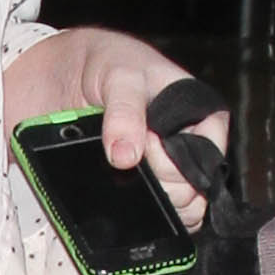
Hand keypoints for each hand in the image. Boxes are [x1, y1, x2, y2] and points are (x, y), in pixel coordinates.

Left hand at [4, 27, 229, 233]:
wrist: (66, 71)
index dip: (178, 162)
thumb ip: (125, 113)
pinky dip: (131, 211)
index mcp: (202, 117)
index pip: (208, 160)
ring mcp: (163, 168)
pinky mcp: (138, 183)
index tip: (147, 145)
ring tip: (119, 170)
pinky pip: (145, 212)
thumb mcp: (120, 76)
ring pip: (171, 208)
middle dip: (159, 181)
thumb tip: (126, 159)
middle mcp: (188, 147)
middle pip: (191, 191)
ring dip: (146, 199)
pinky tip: (113, 193)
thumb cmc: (107, 62)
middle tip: (128, 154)